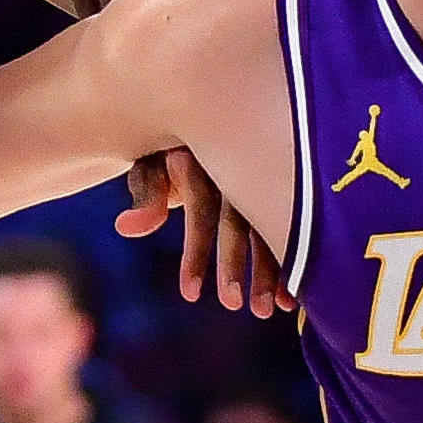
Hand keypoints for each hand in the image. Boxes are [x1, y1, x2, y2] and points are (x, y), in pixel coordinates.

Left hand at [115, 148, 286, 314]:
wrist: (211, 112)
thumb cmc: (172, 142)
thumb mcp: (153, 161)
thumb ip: (147, 193)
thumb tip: (125, 228)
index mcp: (203, 151)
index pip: (201, 208)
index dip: (196, 252)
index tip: (190, 295)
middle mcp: (240, 159)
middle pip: (241, 218)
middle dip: (238, 265)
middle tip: (235, 306)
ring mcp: (266, 169)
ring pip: (271, 222)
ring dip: (272, 269)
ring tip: (269, 310)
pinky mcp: (285, 180)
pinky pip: (294, 220)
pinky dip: (296, 256)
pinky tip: (293, 293)